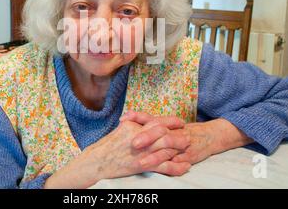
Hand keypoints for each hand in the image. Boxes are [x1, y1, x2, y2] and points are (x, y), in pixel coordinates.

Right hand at [45, 117, 190, 188]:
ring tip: (189, 148)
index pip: (156, 121)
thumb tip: (145, 119)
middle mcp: (139, 137)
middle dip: (178, 134)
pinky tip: (185, 167)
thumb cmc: (108, 146)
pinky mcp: (141, 165)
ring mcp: (141, 152)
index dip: (171, 121)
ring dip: (179, 148)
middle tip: (188, 134)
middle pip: (164, 133)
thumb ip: (135, 123)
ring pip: (165, 148)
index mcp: (134, 127)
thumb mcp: (121, 129)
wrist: (97, 162)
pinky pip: (162, 166)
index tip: (180, 122)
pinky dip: (176, 167)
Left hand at [121, 111, 234, 165]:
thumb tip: (126, 121)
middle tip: (133, 143)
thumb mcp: (168, 125)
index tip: (123, 119)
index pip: (150, 117)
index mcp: (167, 123)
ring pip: (168, 149)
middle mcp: (174, 131)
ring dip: (154, 156)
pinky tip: (159, 170)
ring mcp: (182, 144)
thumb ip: (149, 123)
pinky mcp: (189, 156)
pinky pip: (178, 163)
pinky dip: (169, 167)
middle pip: (160, 130)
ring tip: (141, 163)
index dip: (137, 117)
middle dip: (146, 136)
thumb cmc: (184, 131)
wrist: (210, 136)